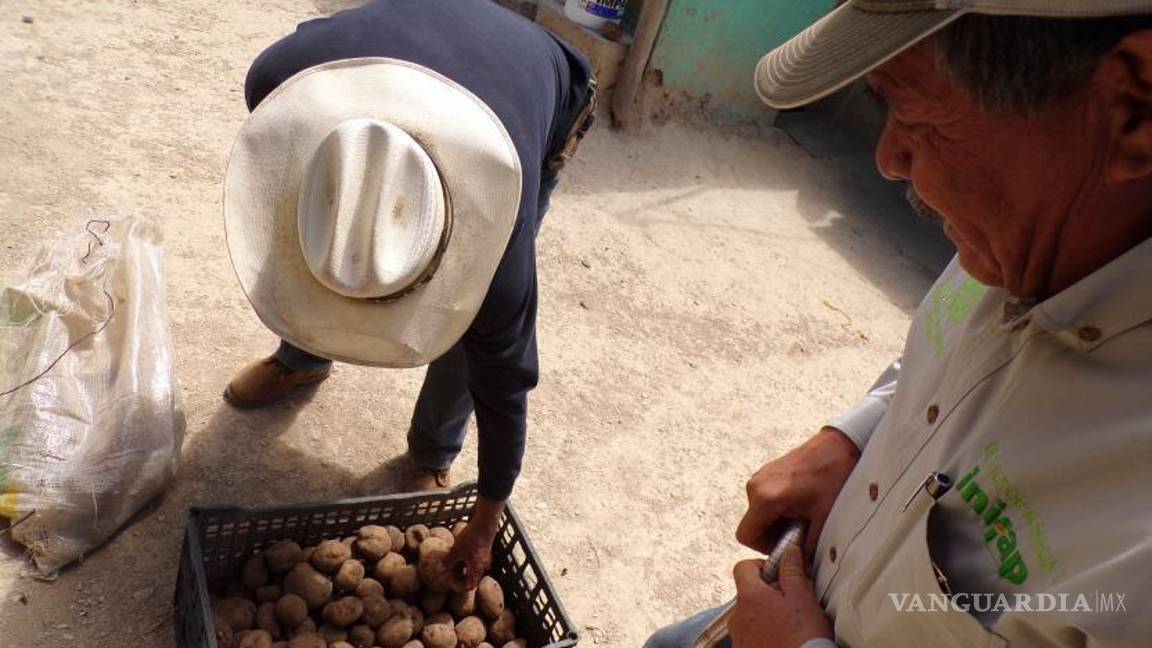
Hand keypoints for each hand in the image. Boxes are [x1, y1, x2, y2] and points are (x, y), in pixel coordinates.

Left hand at [446, 497, 503, 590]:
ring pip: (473, 567)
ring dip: (463, 566)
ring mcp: (485, 558)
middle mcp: (483, 566)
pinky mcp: (484, 549)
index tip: (450, 581)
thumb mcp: (456, 551)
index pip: (469, 586)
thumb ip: (448, 562)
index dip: (458, 587)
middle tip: (449, 572)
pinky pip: (475, 559)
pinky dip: (466, 559)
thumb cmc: (471, 539)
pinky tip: (459, 550)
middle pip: (471, 577)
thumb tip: (442, 568)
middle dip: (459, 576)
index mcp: (476, 570)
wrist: (485, 523)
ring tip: (453, 560)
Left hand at [729, 547, 832, 647]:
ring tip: (788, 624)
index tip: (778, 574)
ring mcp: (738, 637)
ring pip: (748, 616)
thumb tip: (789, 551)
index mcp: (749, 597)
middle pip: (746, 593)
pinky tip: (781, 640)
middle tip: (790, 601)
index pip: (742, 567)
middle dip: (766, 593)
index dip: (760, 566)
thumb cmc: (804, 636)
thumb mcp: (803, 598)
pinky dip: (762, 634)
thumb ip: (792, 571)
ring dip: (764, 615)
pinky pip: (750, 636)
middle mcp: (737, 616)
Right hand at [737, 427, 859, 560]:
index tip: (788, 545)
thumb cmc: (833, 477)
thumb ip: (810, 547)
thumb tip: (802, 565)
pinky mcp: (767, 473)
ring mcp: (760, 477)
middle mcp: (755, 487)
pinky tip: (803, 503)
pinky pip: (765, 500)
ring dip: (778, 521)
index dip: (765, 548)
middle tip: (803, 531)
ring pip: (759, 513)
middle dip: (775, 534)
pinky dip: (779, 508)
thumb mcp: (824, 518)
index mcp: (765, 498)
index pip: (746, 536)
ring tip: (805, 515)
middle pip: (753, 525)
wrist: (840, 445)